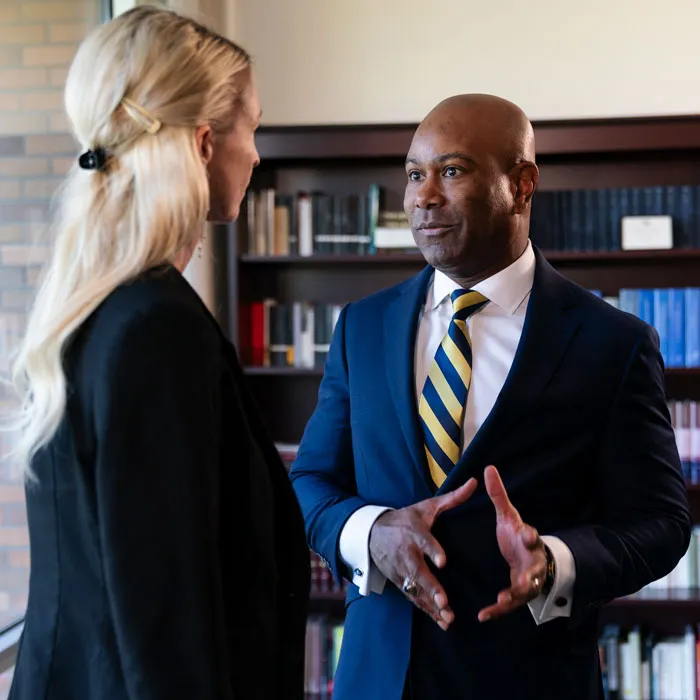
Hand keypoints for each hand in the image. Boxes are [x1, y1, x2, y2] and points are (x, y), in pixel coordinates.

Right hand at [369, 478, 477, 630]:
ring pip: (415, 589)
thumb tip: (475, 482)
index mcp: (414, 532)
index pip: (424, 541)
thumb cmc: (405, 518)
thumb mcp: (426, 507)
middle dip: (430, 587)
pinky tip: (442, 621)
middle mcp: (406, 552)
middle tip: (444, 600)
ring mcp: (401, 569)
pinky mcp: (399, 581)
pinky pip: (413, 598)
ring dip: (430, 604)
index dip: (432, 551)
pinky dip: (426, 610)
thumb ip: (452, 498)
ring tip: (447, 616)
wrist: (372, 532)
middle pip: (417, 571)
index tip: (443, 561)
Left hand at [478, 465, 547, 621]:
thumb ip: (498, 495)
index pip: (531, 536)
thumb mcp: (508, 516)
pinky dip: (497, 611)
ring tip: (500, 601)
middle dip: (529, 575)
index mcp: (528, 540)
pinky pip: (508, 606)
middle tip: (523, 581)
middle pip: (534, 570)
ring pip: (522, 592)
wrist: (529, 558)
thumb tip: (488, 468)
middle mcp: (532, 563)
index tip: (527, 534)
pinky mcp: (517, 595)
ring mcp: (527, 581)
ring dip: (512, 597)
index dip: (530, 535)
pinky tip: (482, 615)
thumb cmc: (517, 536)